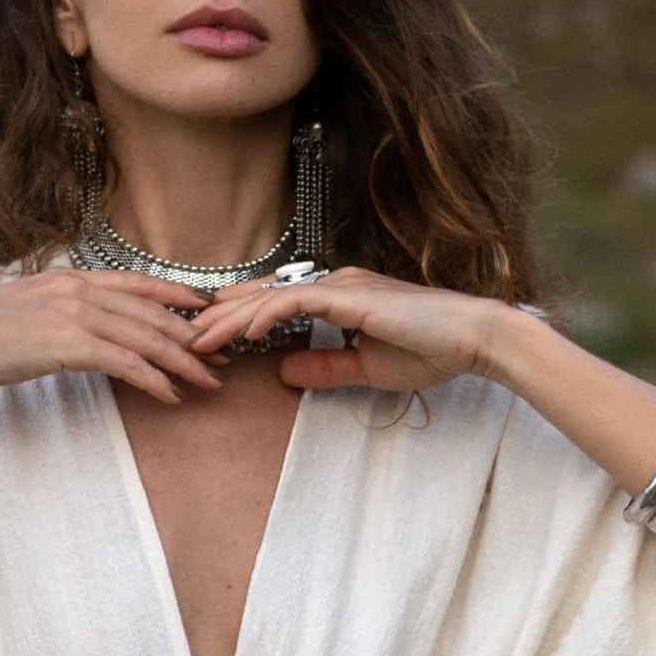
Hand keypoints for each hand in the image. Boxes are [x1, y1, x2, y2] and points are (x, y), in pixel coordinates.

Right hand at [0, 267, 229, 405]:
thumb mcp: (23, 311)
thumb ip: (56, 313)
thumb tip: (73, 330)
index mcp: (70, 277)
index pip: (138, 283)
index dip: (177, 296)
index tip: (206, 309)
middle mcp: (80, 290)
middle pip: (153, 313)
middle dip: (193, 336)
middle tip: (222, 355)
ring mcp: (76, 314)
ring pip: (148, 338)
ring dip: (184, 362)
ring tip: (209, 382)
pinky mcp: (71, 344)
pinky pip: (126, 362)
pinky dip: (154, 380)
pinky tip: (171, 395)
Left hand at [182, 265, 502, 410]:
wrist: (471, 339)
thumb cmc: (429, 351)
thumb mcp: (364, 367)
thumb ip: (324, 367)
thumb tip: (284, 372)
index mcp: (339, 296)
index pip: (276, 303)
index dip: (239, 317)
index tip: (208, 336)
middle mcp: (335, 283)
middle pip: (263, 296)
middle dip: (221, 317)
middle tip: (184, 335)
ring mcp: (342, 285)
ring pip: (271, 297)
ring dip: (231, 318)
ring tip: (197, 337)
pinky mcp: (350, 295)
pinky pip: (295, 303)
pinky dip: (263, 316)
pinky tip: (240, 332)